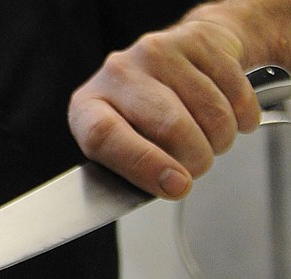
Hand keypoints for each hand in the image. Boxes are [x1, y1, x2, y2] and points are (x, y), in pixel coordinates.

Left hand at [68, 18, 259, 199]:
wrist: (175, 58)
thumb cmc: (143, 112)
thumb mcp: (123, 144)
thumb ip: (137, 168)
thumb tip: (172, 185)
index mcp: (88, 106)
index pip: (105, 135)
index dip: (144, 165)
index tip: (176, 186)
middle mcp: (117, 73)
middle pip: (169, 125)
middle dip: (195, 159)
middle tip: (197, 167)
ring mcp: (156, 52)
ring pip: (211, 113)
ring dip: (220, 140)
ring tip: (210, 140)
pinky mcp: (195, 40)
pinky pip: (236, 93)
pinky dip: (242, 118)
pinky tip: (231, 118)